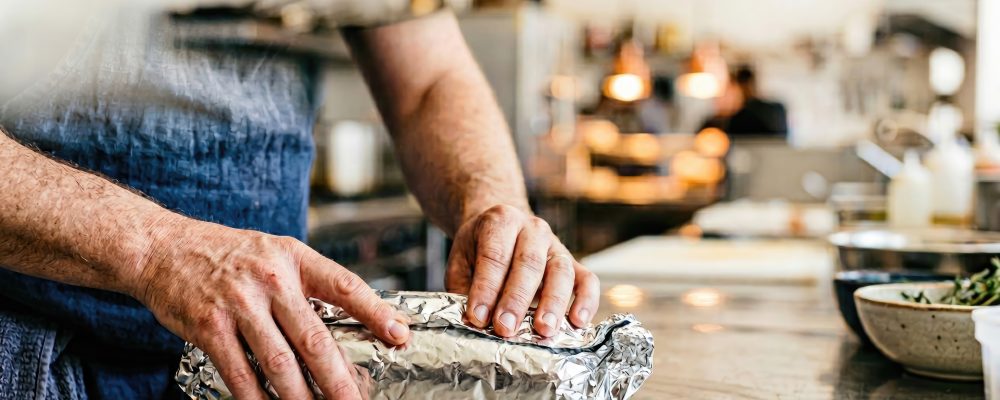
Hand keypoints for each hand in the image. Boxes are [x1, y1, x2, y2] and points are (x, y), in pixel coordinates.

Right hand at [129, 214, 408, 399]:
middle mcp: (270, 279)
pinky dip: (257, 399)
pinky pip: (239, 373)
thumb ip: (308, 284)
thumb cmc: (228, 255)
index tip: (400, 335)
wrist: (163, 249)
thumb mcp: (275, 254)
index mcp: (294, 258)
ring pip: (279, 362)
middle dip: (339, 377)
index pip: (344, 285)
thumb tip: (351, 321)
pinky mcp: (209, 327)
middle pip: (314, 337)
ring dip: (302, 397)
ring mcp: (239, 304)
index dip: (376, 311)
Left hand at [445, 205, 599, 336]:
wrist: (502, 227)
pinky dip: (586, 301)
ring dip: (553, 303)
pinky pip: (587, 279)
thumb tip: (472, 321)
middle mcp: (532, 229)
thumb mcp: (461, 259)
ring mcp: (556, 245)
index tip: (478, 317)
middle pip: (528, 264)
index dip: (486, 288)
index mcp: (501, 221)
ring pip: (560, 271)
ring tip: (544, 330)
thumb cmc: (479, 248)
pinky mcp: (573, 263)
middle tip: (506, 328)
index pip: (494, 256)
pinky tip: (578, 322)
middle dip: (517, 300)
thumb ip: (464, 287)